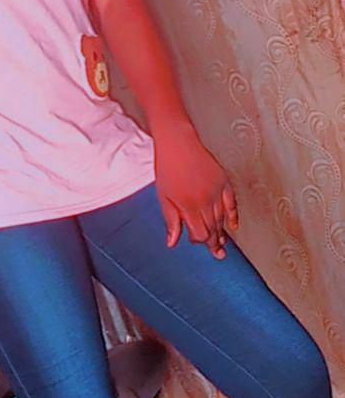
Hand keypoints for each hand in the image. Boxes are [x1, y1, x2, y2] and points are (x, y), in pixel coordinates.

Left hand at [155, 122, 238, 259]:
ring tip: (223, 244)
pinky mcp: (224, 181)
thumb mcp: (164, 197)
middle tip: (219, 255)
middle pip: (213, 228)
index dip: (199, 241)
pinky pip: (232, 203)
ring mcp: (217, 191)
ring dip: (223, 232)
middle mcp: (206, 201)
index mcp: (189, 206)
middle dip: (214, 242)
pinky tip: (234, 226)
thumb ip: (171, 221)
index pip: (200, 233)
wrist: (178, 142)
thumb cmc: (167, 168)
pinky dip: (233, 215)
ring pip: (222, 218)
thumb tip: (172, 243)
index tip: (196, 242)